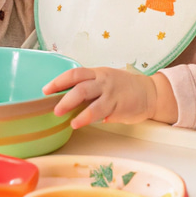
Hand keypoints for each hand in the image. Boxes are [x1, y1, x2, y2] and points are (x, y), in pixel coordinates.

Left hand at [42, 67, 160, 128]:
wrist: (150, 93)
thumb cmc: (123, 88)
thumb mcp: (105, 81)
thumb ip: (88, 88)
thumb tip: (66, 100)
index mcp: (97, 73)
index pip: (74, 73)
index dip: (58, 81)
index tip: (45, 90)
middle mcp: (102, 80)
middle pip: (79, 85)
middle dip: (64, 96)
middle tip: (54, 109)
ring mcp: (110, 92)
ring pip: (89, 99)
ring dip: (75, 109)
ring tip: (66, 119)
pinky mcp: (118, 105)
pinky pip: (100, 112)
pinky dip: (88, 118)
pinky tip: (80, 123)